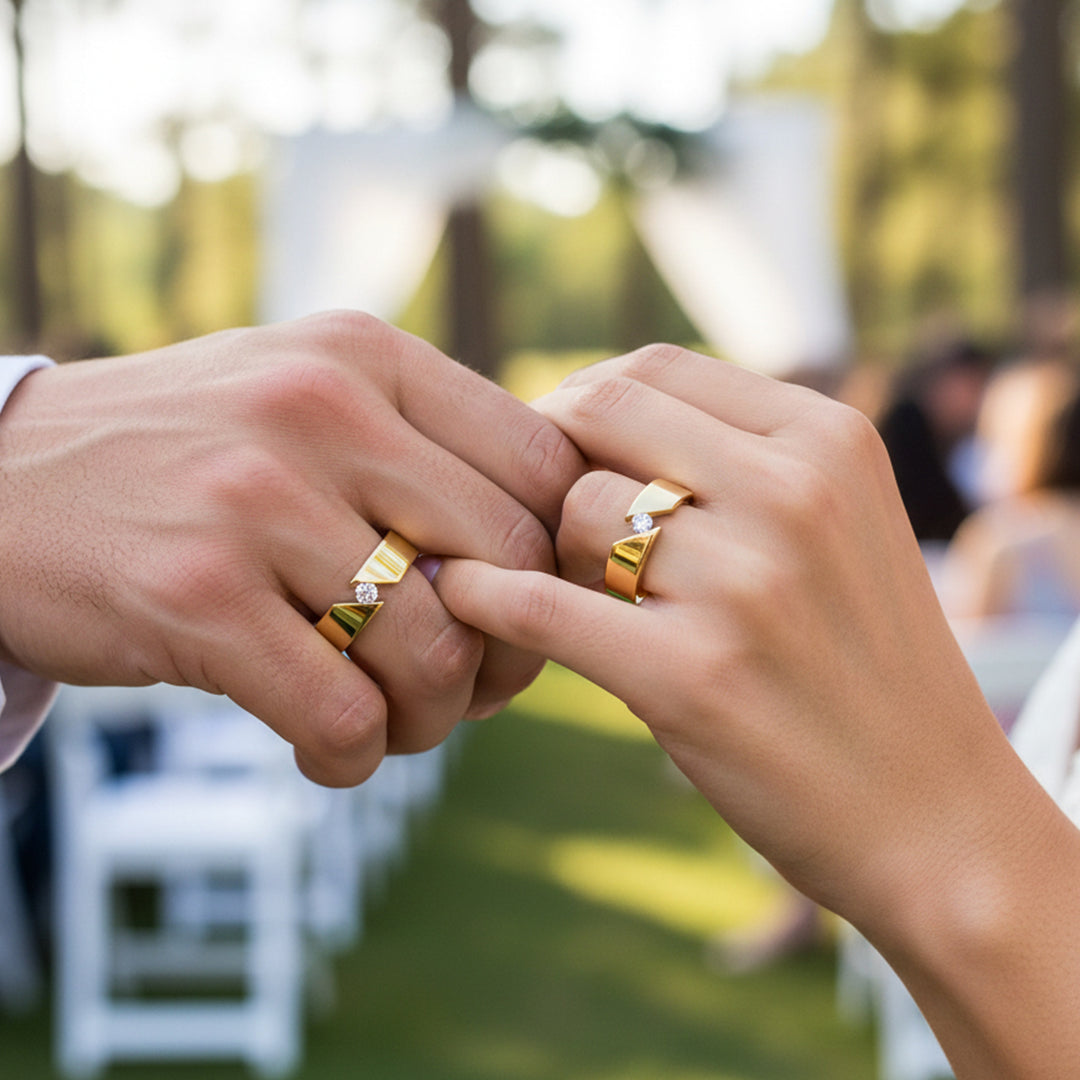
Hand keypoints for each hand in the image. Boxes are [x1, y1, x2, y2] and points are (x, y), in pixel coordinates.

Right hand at [0, 311, 583, 784]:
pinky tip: (332, 751)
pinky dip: (356, 756)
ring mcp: (254, 498)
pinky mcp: (194, 595)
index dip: (558, 560)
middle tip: (473, 689)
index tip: (523, 611)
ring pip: (433, 652)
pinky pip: (341, 714)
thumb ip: (422, 447)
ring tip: (394, 723)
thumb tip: (545, 550)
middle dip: (511, 656)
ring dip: (434, 720)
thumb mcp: (306, 398)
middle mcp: (320, 408)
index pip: (543, 464)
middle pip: (508, 564)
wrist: (1, 479)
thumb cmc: (189, 455)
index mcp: (367, 357)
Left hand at [433, 344, 1047, 922]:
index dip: (581, 400)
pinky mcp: (691, 676)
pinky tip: (460, 596)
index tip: (554, 443)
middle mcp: (791, 492)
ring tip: (574, 588)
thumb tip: (590, 417)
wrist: (933, 815)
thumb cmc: (864, 662)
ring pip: (573, 512)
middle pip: (600, 415)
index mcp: (828, 438)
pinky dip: (485, 597)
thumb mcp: (839, 522)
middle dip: (548, 456)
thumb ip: (738, 457)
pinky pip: (543, 608)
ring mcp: (744, 583)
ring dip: (548, 547)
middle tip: (532, 506)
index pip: (653, 368)